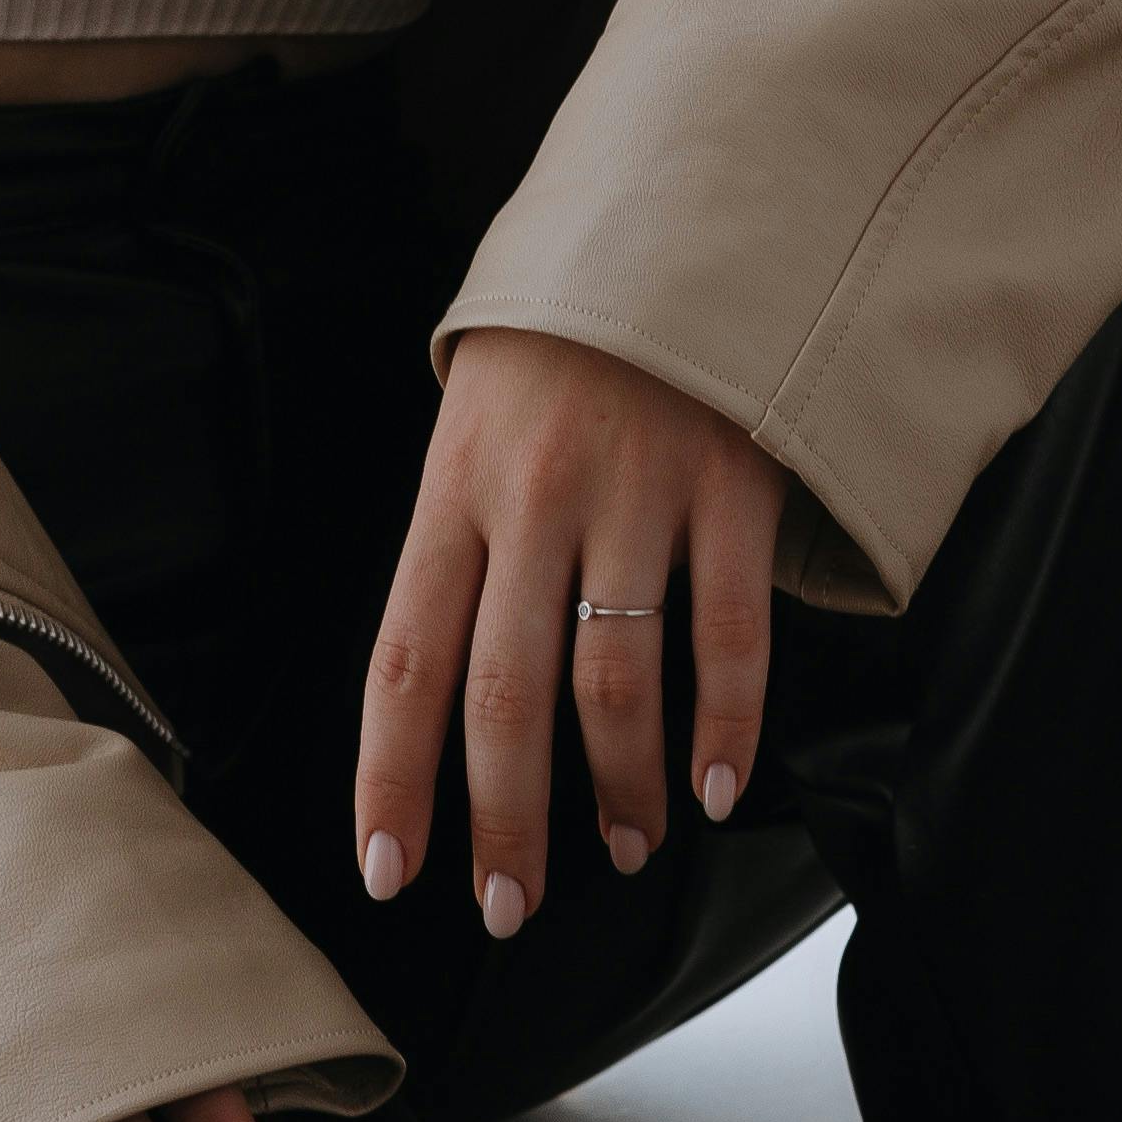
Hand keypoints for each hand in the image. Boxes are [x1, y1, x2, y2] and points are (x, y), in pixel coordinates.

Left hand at [355, 328, 781, 933]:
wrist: (675, 214)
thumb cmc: (562, 341)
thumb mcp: (477, 418)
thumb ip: (466, 536)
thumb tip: (446, 684)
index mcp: (454, 488)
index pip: (404, 661)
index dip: (394, 778)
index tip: (389, 871)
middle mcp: (534, 498)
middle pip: (505, 698)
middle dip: (506, 823)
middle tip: (510, 907)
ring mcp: (637, 491)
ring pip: (614, 680)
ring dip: (622, 787)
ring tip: (631, 847)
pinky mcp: (732, 482)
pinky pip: (726, 629)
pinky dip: (725, 723)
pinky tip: (719, 785)